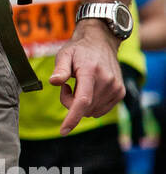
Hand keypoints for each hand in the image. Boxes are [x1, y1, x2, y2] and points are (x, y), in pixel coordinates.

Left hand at [50, 20, 124, 135]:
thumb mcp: (64, 54)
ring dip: (81, 104)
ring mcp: (116, 88)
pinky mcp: (120, 93)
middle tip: (67, 86)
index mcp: (91, 72)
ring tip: (79, 85)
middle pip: (84, 108)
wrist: (102, 42)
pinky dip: (91, 105)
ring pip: (92, 111)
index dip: (72, 118)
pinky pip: (100, 110)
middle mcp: (107, 81)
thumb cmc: (79, 50)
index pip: (82, 100)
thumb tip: (54, 81)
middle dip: (70, 103)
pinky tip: (90, 89)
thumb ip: (60, 69)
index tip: (63, 131)